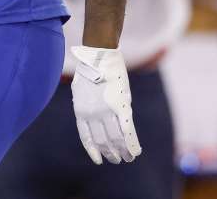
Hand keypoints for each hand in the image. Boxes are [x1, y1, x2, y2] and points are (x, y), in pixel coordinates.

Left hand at [70, 46, 141, 163]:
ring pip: (115, 139)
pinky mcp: (120, 106)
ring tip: (127, 158)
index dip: (93, 151)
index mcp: (80, 111)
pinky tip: (136, 152)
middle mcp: (92, 114)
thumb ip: (88, 106)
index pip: (86, 138)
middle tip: (116, 160)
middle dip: (110, 153)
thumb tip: (97, 120)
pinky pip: (127, 130)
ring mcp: (106, 111)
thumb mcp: (81, 91)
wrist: (98, 55)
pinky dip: (132, 143)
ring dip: (122, 151)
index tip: (98, 160)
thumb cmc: (90, 70)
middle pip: (102, 141)